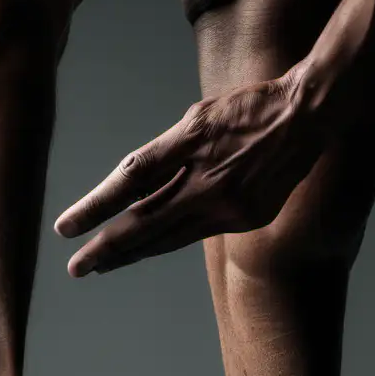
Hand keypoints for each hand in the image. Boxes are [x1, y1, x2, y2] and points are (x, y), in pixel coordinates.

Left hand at [55, 61, 357, 275]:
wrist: (309, 114)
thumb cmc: (249, 107)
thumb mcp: (198, 116)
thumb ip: (166, 152)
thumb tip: (131, 186)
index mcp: (190, 143)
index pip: (130, 180)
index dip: (94, 206)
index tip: (65, 229)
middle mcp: (206, 179)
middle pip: (144, 222)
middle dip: (105, 248)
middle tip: (74, 268)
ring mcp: (228, 204)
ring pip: (168, 238)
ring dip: (132, 254)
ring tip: (101, 265)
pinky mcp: (246, 219)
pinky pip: (196, 235)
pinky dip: (167, 242)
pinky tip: (145, 250)